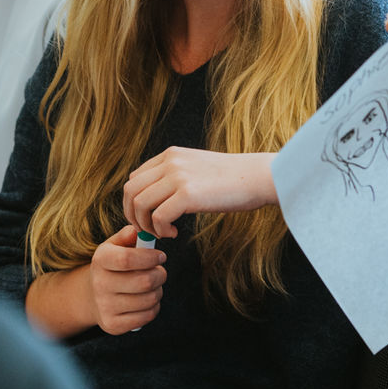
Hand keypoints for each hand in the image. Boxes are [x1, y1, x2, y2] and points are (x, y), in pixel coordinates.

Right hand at [89, 224, 167, 334]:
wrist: (93, 296)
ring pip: (148, 299)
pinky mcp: (113, 325)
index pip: (127, 259)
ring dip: (158, 291)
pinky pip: (146, 316)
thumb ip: (128, 235)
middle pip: (144, 281)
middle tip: (160, 272)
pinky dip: (154, 307)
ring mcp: (105, 306)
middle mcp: (99, 284)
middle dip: (160, 275)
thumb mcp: (115, 245)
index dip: (150, 257)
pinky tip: (147, 300)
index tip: (161, 256)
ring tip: (153, 286)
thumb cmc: (112, 266)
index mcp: (100, 260)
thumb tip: (139, 231)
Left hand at [122, 147, 276, 238]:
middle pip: (130, 191)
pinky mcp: (187, 194)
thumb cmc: (232, 178)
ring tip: (163, 233)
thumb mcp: (197, 167)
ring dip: (146, 225)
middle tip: (149, 230)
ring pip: (140, 204)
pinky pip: (158, 217)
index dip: (134, 202)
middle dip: (133, 215)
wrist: (257, 176)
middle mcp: (170, 162)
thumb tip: (158, 198)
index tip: (147, 218)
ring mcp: (177, 177)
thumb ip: (175, 175)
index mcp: (170, 155)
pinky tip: (174, 233)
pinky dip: (161, 230)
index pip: (134, 178)